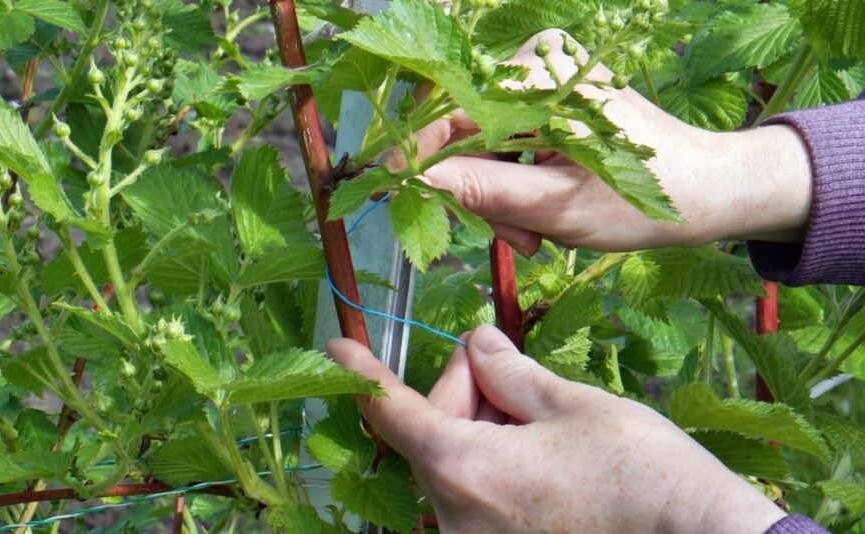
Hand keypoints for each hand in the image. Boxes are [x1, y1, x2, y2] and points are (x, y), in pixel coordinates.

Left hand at [327, 325, 786, 532]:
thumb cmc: (644, 474)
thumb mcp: (573, 404)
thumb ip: (508, 372)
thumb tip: (476, 343)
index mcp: (464, 468)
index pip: (392, 412)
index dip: (362, 376)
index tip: (337, 353)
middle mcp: (456, 519)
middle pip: (433, 435)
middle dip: (464, 395)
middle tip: (510, 371)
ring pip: (458, 467)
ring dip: (484, 432)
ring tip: (545, 424)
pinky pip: (478, 500)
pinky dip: (495, 467)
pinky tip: (543, 456)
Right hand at [413, 30, 812, 253]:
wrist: (705, 191)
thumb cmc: (643, 203)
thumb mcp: (557, 207)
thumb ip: (484, 191)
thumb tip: (414, 179)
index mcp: (545, 81)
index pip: (451, 110)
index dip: (415, 151)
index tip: (388, 189)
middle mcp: (542, 65)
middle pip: (465, 130)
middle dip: (478, 190)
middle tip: (515, 239)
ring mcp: (547, 79)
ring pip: (482, 142)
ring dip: (498, 194)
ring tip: (536, 233)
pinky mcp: (550, 97)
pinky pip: (503, 139)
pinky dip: (513, 180)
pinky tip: (540, 211)